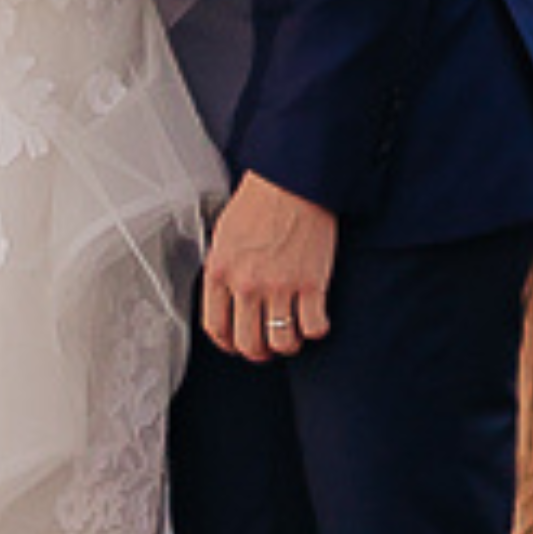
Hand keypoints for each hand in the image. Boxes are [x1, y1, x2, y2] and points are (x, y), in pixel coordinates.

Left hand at [201, 173, 339, 362]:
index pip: (216, 328)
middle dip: (258, 352)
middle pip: (248, 343)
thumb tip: (223, 298)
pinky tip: (316, 320)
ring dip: (288, 345)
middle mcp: (246, 285)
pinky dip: (316, 330)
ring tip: (292, 335)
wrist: (292, 181)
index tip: (238, 344)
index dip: (228, 344)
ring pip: (282, 342)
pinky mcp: (311, 284)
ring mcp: (279, 287)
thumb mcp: (223, 235)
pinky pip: (313, 328)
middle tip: (268, 347)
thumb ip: (221, 270)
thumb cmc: (259, 201)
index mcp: (219, 272)